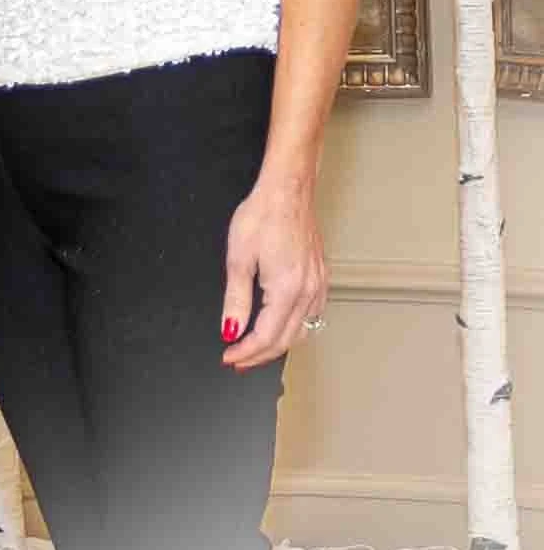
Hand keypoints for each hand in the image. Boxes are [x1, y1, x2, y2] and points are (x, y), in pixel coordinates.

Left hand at [220, 176, 326, 370]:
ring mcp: (318, 285)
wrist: (288, 189)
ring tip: (254, 348)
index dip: (245, 353)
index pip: (265, 338)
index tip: (228, 358)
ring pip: (301, 331)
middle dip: (259, 355)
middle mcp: (308, 293)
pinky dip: (294, 328)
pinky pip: (312, 315)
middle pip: (285, 340)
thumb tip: (230, 331)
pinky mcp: (321, 277)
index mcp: (287, 290)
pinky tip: (280, 325)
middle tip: (237, 359)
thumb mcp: (239, 257)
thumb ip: (235, 299)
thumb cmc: (262, 214)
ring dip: (277, 344)